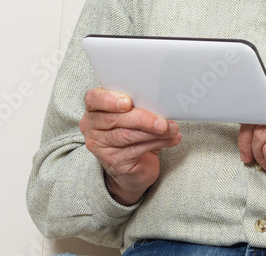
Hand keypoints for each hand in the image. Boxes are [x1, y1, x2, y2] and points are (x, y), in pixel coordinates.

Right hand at [79, 88, 182, 205]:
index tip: (128, 102)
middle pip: (114, 118)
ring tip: (172, 129)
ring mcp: (101, 146)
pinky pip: (136, 150)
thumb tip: (162, 100)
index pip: (94, 99)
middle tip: (164, 121)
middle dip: (143, 118)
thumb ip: (139, 105)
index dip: (109, 100)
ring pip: (127, 135)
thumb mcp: (134, 114)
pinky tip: (171, 139)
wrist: (134, 167)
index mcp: (94, 109)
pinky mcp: (113, 162)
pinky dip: (158, 143)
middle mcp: (92, 127)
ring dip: (154, 132)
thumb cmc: (134, 132)